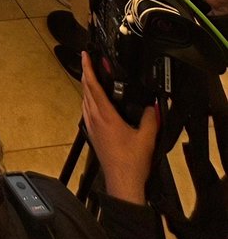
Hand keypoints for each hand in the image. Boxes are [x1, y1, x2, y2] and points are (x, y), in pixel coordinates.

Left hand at [81, 52, 156, 203]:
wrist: (122, 182)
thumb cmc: (131, 162)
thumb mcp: (147, 137)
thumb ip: (152, 118)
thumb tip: (154, 105)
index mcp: (106, 116)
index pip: (93, 86)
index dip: (88, 68)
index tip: (84, 55)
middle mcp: (95, 119)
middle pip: (86, 90)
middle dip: (86, 74)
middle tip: (88, 62)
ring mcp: (91, 127)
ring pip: (85, 101)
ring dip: (86, 87)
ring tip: (91, 79)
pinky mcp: (92, 135)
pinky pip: (87, 111)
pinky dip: (88, 101)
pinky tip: (94, 103)